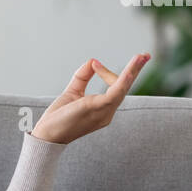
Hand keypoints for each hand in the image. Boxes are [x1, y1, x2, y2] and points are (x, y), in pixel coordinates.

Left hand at [30, 53, 150, 144]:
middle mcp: (107, 112)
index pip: (113, 87)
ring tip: (142, 56)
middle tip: (145, 55)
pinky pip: (115, 93)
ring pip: (123, 88)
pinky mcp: (97, 109)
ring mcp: (104, 112)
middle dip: (135, 70)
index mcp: (103, 109)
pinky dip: (123, 81)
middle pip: (124, 87)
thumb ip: (82, 77)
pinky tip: (130, 71)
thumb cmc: (58, 117)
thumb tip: (92, 61)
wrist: (46, 135)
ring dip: (133, 71)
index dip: (105, 72)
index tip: (94, 64)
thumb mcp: (73, 92)